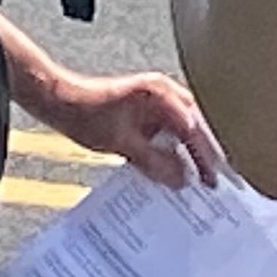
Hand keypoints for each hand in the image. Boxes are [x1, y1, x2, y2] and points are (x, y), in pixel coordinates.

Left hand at [42, 68, 227, 190]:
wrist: (59, 99)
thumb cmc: (85, 113)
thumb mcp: (122, 143)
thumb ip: (155, 162)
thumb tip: (183, 180)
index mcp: (161, 94)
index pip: (195, 131)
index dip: (207, 159)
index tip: (216, 183)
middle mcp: (163, 92)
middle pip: (196, 128)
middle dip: (206, 155)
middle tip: (218, 184)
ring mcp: (155, 99)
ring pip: (184, 129)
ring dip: (191, 152)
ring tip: (202, 180)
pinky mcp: (145, 109)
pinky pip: (168, 130)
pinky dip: (175, 149)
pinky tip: (175, 170)